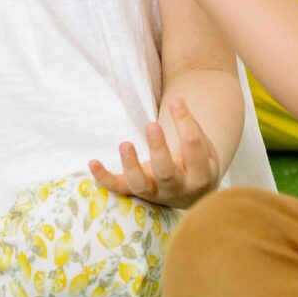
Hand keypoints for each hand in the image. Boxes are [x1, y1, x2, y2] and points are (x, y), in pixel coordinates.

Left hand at [89, 95, 223, 208]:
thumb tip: (177, 102)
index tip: (175, 102)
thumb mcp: (204, 148)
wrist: (190, 193)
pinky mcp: (137, 194)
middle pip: (167, 172)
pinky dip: (104, 178)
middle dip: (158, 149)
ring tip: (125, 144)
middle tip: (151, 125)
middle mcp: (178, 188)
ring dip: (131, 166)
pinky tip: (93, 162)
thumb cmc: (196, 162)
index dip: (184, 123)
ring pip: (141, 185)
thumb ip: (190, 127)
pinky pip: (119, 188)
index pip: (193, 148)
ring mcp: (155, 194)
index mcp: (200, 175)